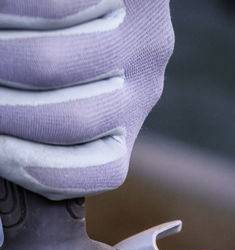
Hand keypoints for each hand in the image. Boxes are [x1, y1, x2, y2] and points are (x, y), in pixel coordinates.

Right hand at [0, 0, 172, 198]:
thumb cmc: (51, 27)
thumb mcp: (52, 75)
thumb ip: (29, 109)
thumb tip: (4, 143)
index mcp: (123, 117)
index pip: (101, 170)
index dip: (35, 169)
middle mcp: (144, 83)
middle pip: (67, 122)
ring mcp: (142, 36)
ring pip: (49, 67)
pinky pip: (51, 8)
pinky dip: (9, 12)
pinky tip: (4, 10)